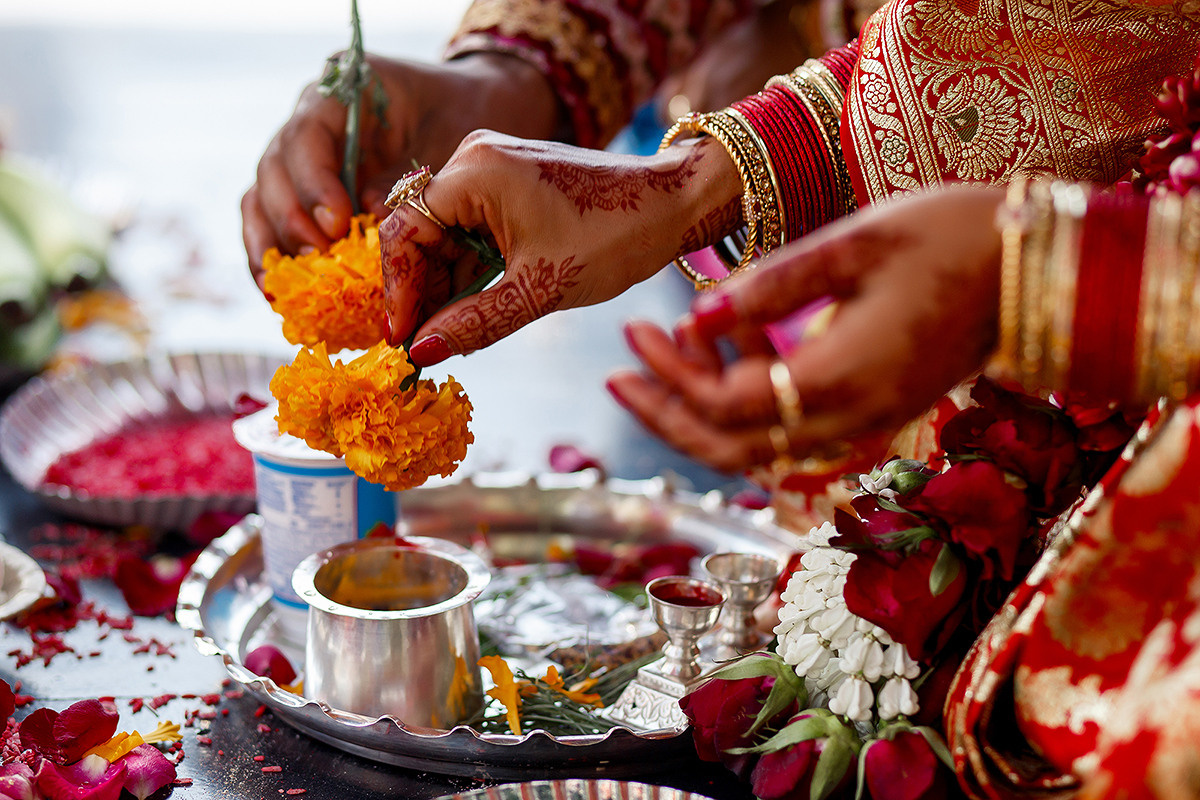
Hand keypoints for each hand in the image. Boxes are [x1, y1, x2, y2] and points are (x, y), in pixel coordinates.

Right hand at [241, 53, 560, 290]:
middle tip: (317, 262)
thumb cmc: (475, 118)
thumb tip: (370, 222)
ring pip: (261, 196)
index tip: (336, 224)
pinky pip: (279, 222)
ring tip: (284, 290)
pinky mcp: (314, 190)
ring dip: (272, 246)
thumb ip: (414, 182)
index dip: (315, 183)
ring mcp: (309, 156)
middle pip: (274, 168)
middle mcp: (316, 120)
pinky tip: (278, 297)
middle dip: (290, 220)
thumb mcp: (455, 143)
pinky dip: (276, 258)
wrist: (487, 106)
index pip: (308, 134)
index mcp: (348, 91)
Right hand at [380, 131, 742, 363]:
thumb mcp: (540, 289)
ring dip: (444, 283)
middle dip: (420, 290)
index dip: (397, 290)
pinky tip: (470, 308)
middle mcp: (475, 157)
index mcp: (475, 171)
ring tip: (447, 335)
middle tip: (422, 345)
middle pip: (420, 231)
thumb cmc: (615, 237)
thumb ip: (473, 321)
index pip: (404, 231)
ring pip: (445, 233)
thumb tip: (420, 353)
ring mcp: (493, 166)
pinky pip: (471, 228)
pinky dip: (469, 268)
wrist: (675, 204)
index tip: (401, 338)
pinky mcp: (510, 181)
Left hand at [605, 184, 1005, 473]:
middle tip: (617, 376)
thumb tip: (696, 317)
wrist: (1030, 269)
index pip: (725, 406)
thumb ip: (770, 287)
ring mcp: (863, 426)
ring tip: (655, 365)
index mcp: (839, 380)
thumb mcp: (853, 244)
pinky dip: (747, 404)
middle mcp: (847, 421)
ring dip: (699, 415)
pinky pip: (789, 431)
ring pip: (757, 449)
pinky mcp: (872, 415)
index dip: (671, 376)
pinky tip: (730, 349)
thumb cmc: (947, 239)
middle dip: (666, 414)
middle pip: (730, 447)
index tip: (637, 331)